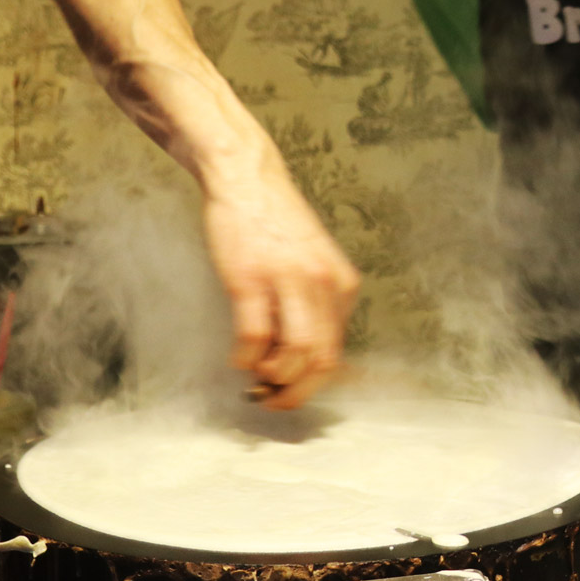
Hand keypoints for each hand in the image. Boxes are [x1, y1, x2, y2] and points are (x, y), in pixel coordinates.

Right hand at [200, 161, 360, 409]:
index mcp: (341, 283)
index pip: (337, 351)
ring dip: (273, 379)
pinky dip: (246, 358)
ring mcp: (288, 280)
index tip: (292, 393)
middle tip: (273, 402)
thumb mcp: (311, 263)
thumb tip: (305, 359)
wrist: (247, 179)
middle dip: (296, 392)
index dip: (313, 384)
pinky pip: (255, 337)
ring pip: (295, 353)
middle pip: (322, 359)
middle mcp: (323, 283)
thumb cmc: (275, 225)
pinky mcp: (251, 278)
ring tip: (256, 381)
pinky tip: (238, 358)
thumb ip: (315, 304)